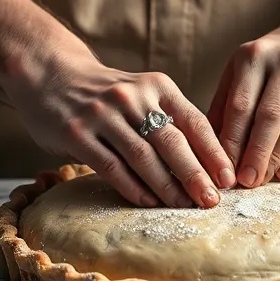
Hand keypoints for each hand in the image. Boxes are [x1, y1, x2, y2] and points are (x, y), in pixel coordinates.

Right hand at [6, 48, 234, 209]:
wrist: (51, 74)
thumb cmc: (107, 95)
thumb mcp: (143, 93)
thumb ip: (169, 120)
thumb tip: (209, 163)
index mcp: (157, 85)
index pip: (194, 121)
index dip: (214, 152)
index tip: (229, 179)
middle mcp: (131, 97)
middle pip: (172, 141)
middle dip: (195, 175)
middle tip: (211, 201)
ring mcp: (102, 115)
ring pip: (142, 157)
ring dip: (166, 186)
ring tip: (183, 206)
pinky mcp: (76, 134)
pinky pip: (111, 167)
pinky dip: (133, 187)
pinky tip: (148, 202)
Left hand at [207, 15, 279, 186]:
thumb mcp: (249, 65)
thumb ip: (227, 100)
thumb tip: (204, 144)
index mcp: (255, 55)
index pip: (239, 105)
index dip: (230, 141)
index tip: (221, 170)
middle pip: (267, 116)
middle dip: (253, 153)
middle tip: (243, 183)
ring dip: (276, 156)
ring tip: (262, 180)